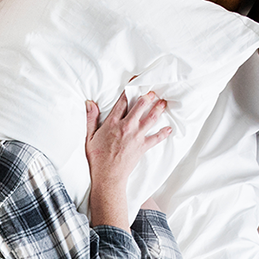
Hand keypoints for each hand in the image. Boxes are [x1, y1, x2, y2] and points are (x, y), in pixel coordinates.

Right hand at [84, 91, 171, 227]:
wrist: (107, 176)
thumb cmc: (97, 157)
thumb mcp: (89, 136)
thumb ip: (91, 118)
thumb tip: (90, 103)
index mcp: (112, 123)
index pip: (122, 102)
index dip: (129, 91)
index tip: (134, 83)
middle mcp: (126, 127)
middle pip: (140, 106)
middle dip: (147, 97)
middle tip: (153, 92)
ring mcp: (136, 136)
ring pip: (150, 119)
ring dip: (158, 109)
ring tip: (163, 102)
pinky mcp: (143, 146)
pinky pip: (156, 138)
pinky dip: (163, 133)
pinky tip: (169, 128)